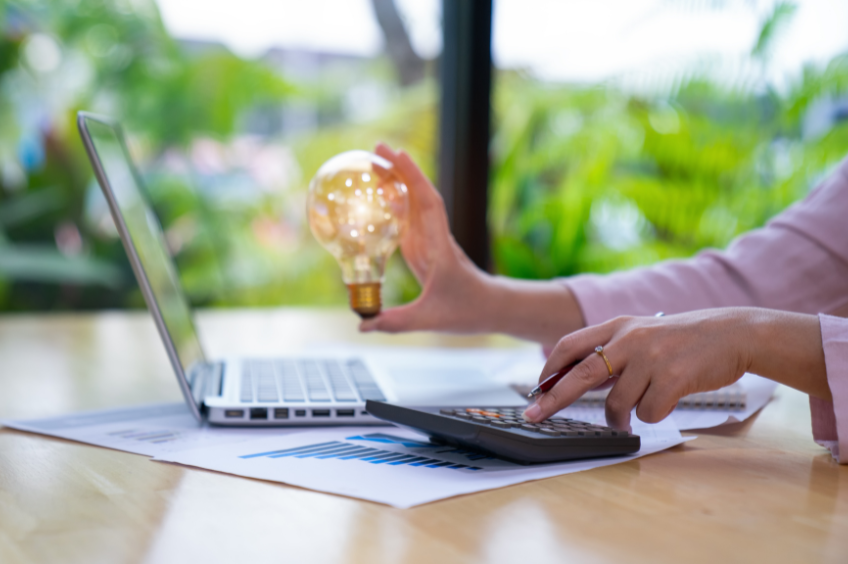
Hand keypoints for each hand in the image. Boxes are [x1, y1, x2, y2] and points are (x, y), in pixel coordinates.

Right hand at [359, 143, 492, 332]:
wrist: (489, 308)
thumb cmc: (467, 311)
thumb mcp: (430, 319)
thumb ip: (396, 322)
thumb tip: (363, 325)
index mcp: (439, 247)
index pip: (427, 204)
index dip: (414, 179)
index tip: (398, 155)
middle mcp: (435, 237)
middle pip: (418, 194)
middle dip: (400, 169)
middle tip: (376, 148)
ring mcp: (430, 240)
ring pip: (413, 203)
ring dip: (396, 181)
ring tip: (372, 162)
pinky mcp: (425, 247)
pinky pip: (408, 219)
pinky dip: (394, 203)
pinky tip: (379, 194)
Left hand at [522, 308, 827, 429]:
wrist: (733, 334)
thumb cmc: (684, 339)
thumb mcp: (643, 334)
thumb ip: (612, 352)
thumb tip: (577, 378)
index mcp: (618, 325)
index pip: (570, 345)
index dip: (549, 368)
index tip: (536, 388)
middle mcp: (629, 338)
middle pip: (579, 374)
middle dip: (554, 398)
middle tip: (534, 416)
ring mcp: (651, 358)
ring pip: (617, 403)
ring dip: (620, 417)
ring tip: (632, 414)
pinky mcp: (673, 378)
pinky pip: (649, 412)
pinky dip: (654, 414)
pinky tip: (669, 400)